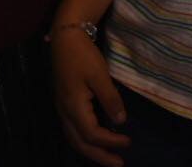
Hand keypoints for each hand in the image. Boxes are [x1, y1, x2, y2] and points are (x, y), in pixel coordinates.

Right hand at [50, 27, 129, 166]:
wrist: (65, 38)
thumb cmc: (83, 55)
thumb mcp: (99, 75)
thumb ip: (110, 99)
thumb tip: (121, 122)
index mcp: (73, 106)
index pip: (92, 134)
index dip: (110, 142)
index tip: (128, 142)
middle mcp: (65, 112)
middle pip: (80, 143)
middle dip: (99, 156)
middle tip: (118, 164)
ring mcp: (62, 108)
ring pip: (74, 138)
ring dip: (91, 150)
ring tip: (108, 157)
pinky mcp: (64, 103)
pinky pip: (73, 130)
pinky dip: (85, 139)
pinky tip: (96, 139)